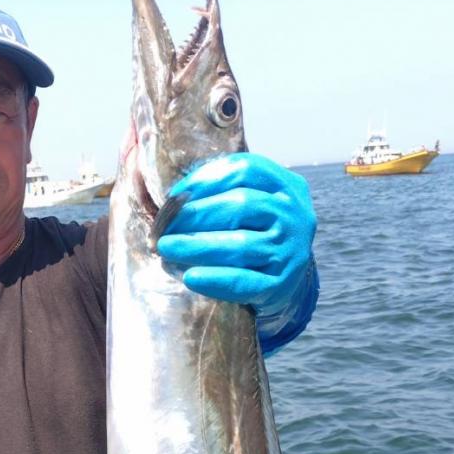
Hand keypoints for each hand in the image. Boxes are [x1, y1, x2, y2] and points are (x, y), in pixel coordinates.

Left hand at [156, 153, 318, 352]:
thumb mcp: (250, 201)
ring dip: (197, 247)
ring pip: (241, 245)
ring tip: (166, 249)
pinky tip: (190, 277)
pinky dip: (215, 280)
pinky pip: (245, 282)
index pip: (245, 169)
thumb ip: (219, 186)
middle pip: (241, 206)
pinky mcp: (282, 284)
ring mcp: (291, 250)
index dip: (205, 180)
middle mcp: (294, 214)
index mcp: (285, 185)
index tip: (173, 196)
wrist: (285, 276)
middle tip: (162, 229)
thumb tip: (159, 179)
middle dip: (194, 216)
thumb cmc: (254, 231)